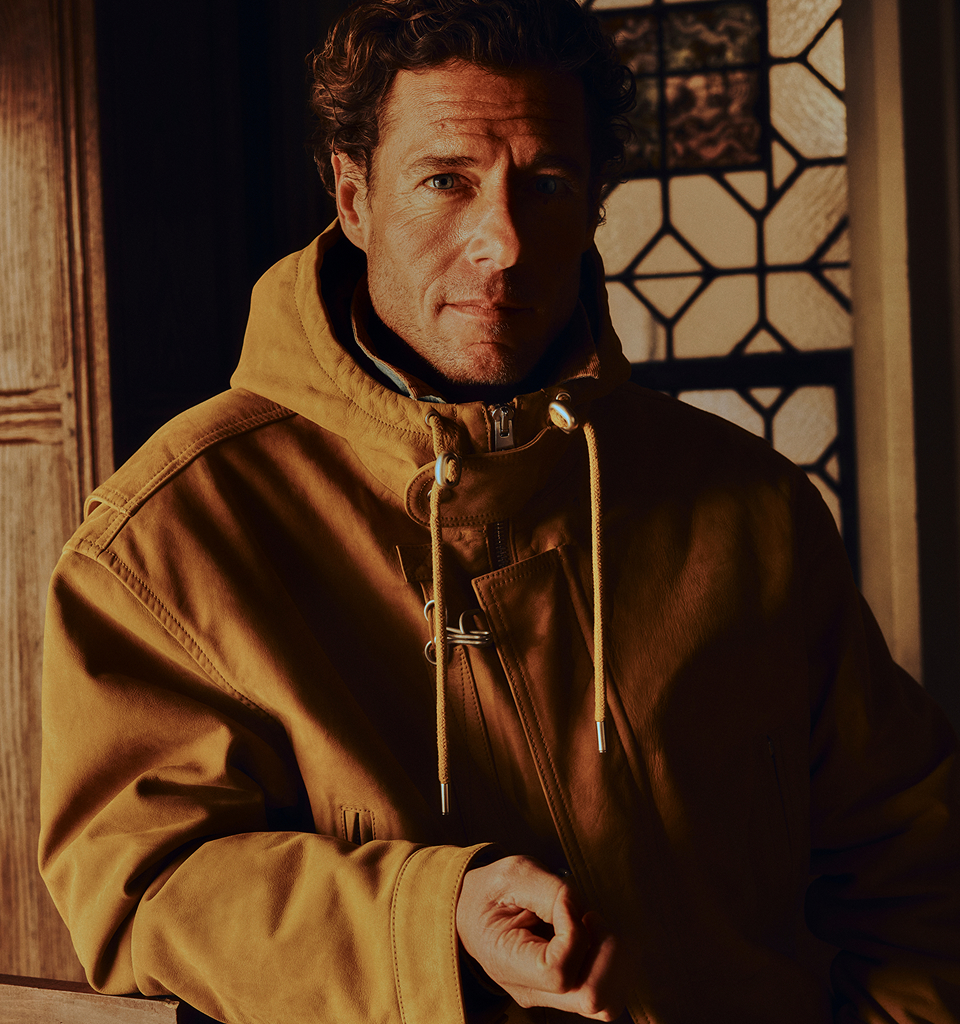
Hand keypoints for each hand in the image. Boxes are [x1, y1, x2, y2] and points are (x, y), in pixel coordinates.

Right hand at [455, 855, 625, 1020]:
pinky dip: (612, 960)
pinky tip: (593, 933)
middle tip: (588, 916)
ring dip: (612, 956)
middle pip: (592, 997)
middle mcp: (532, 990)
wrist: (475, 908)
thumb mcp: (513, 875)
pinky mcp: (567, 989)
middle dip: (605, 950)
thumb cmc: (493, 890)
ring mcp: (552, 995)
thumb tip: (583, 912)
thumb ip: (552, 891)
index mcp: (507, 964)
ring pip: (607, 1000)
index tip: (563, 901)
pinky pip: (608, 990)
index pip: (559, 973)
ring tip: (590, 924)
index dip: (573, 933)